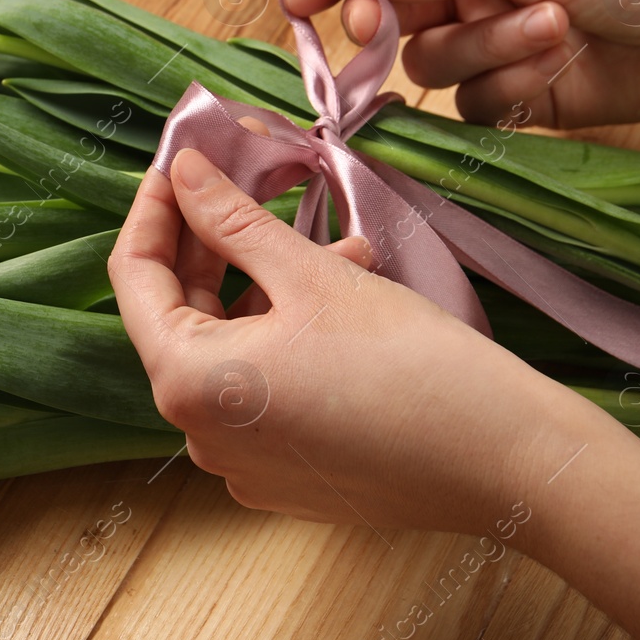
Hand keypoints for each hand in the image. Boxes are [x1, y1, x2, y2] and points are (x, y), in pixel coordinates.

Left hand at [107, 146, 606, 536]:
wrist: (505, 461)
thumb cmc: (405, 362)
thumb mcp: (309, 275)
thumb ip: (232, 221)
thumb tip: (183, 174)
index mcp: (185, 383)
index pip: (134, 279)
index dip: (155, 211)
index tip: (181, 162)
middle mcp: (199, 435)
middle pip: (183, 315)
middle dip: (220, 245)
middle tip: (253, 182)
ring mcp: (242, 464)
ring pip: (234, 350)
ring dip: (272, 288)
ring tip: (344, 248)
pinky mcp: (288, 477)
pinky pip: (265, 391)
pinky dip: (291, 338)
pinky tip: (351, 298)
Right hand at [282, 0, 639, 136]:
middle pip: (387, 12)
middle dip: (392, 20)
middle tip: (383, 26)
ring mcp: (487, 40)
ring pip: (429, 64)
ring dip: (486, 48)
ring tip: (552, 27)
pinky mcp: (514, 94)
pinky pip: (472, 104)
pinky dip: (512, 87)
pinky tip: (562, 67)